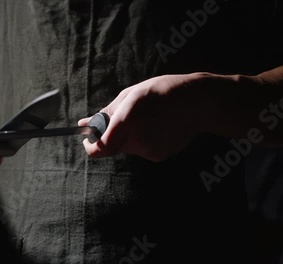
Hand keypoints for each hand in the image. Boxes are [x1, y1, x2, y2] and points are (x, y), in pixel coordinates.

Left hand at [79, 73, 220, 161]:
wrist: (199, 102)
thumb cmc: (161, 91)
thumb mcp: (131, 95)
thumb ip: (106, 113)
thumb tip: (83, 124)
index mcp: (129, 119)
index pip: (100, 148)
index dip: (91, 145)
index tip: (90, 137)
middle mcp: (139, 139)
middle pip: (112, 147)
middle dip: (110, 136)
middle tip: (122, 120)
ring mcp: (151, 150)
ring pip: (127, 148)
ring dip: (128, 136)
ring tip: (146, 118)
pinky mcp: (160, 156)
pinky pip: (141, 150)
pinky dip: (142, 140)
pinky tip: (157, 127)